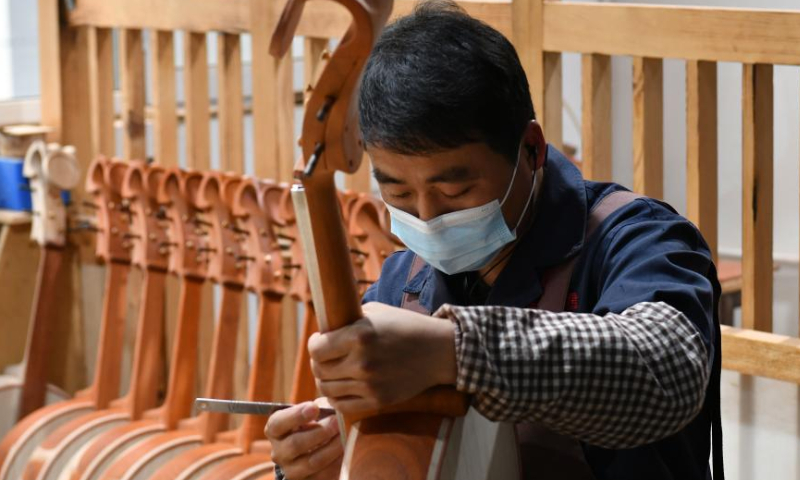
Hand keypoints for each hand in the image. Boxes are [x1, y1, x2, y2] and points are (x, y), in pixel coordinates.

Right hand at [265, 398, 342, 479]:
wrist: (310, 451)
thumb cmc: (310, 424)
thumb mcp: (308, 413)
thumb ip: (316, 409)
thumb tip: (332, 407)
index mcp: (274, 431)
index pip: (279, 423)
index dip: (296, 415)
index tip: (314, 407)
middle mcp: (278, 452)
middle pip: (296, 444)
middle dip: (319, 432)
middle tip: (337, 421)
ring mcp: (290, 471)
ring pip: (311, 462)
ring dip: (331, 447)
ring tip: (345, 435)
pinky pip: (323, 475)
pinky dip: (336, 462)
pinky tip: (346, 450)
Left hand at [308, 301, 456, 413]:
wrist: (438, 351)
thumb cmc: (406, 326)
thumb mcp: (376, 312)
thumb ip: (349, 320)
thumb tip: (324, 329)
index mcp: (359, 336)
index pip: (316, 348)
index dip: (314, 343)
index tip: (320, 340)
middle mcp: (362, 362)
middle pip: (319, 369)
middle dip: (318, 362)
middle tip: (325, 356)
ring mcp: (369, 385)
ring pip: (327, 389)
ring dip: (326, 379)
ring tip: (333, 371)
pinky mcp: (377, 401)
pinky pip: (342, 405)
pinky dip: (336, 397)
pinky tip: (342, 386)